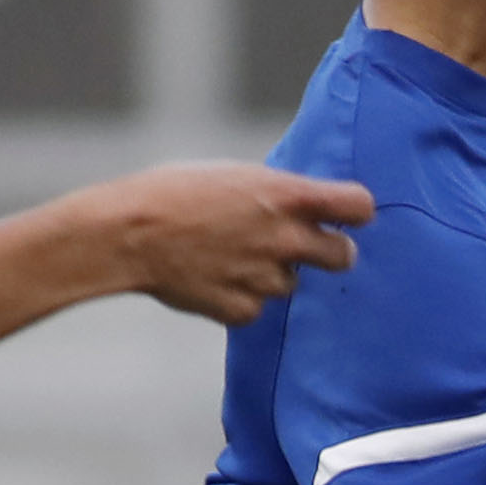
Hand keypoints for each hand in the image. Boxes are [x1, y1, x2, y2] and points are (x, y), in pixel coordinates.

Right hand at [85, 164, 371, 322]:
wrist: (126, 234)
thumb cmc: (173, 192)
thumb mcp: (233, 175)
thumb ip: (274, 192)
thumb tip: (303, 204)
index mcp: (286, 195)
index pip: (359, 206)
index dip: (355, 211)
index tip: (346, 214)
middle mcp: (284, 238)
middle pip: (343, 256)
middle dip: (331, 252)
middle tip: (309, 246)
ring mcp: (264, 278)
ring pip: (291, 284)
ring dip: (274, 274)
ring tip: (232, 256)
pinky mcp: (241, 309)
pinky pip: (256, 308)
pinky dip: (242, 298)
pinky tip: (213, 278)